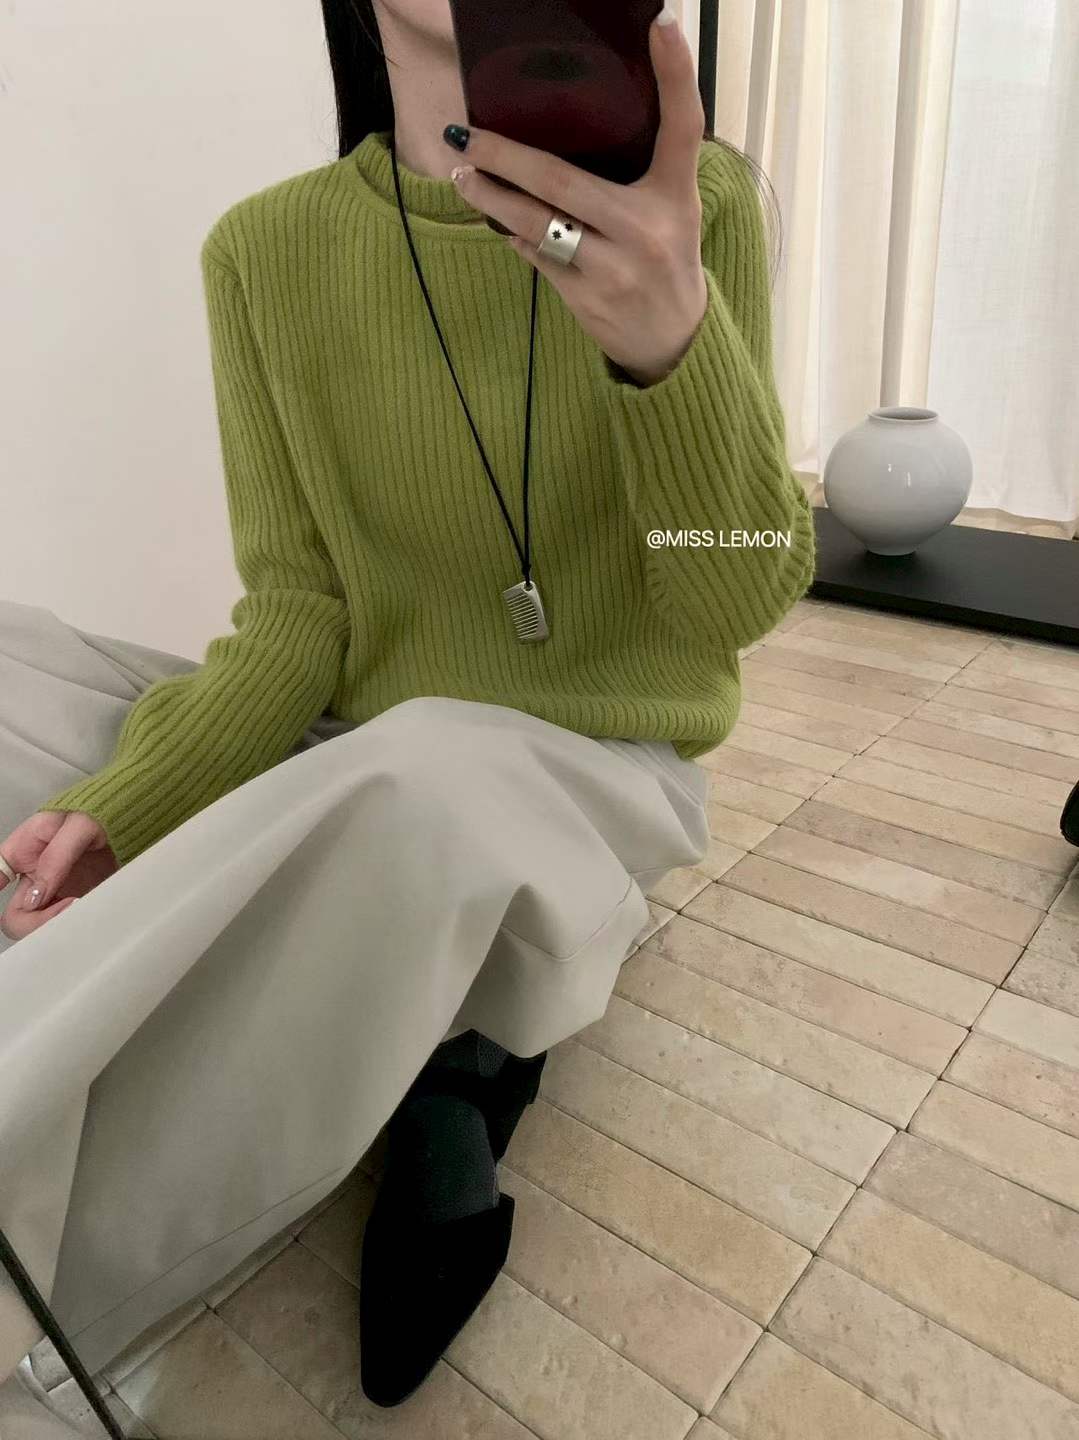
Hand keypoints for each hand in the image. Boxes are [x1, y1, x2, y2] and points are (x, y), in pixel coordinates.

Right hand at [0, 811, 116, 940]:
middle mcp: (35, 878)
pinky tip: (91, 911)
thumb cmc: (104, 811)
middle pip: (16, 917)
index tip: (20, 904)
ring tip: (84, 906)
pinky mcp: (80, 903)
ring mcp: (57, 893)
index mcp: (23, 852)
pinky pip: (69, 926)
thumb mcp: (79, 825)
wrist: (138, 817)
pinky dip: (76, 925)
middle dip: (36, 922)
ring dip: (58, 926)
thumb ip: (56, 857)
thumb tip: (34, 899)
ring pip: (41, 928)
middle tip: (69, 905)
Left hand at [444, 8, 708, 386]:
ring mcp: (613, 268)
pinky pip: (538, 257)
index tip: (661, 22)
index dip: (675, 72)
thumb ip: (649, 160)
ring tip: (463, 176)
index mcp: (675, 195)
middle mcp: (646, 229)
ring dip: (491, 198)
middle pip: (563, 180)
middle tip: (469, 136)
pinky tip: (497, 220)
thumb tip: (585, 114)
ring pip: (537, 224)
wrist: (673, 340)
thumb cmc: (668, 259)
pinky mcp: (587, 299)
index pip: (682, 125)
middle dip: (506, 157)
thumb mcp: (674, 206)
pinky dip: (515, 236)